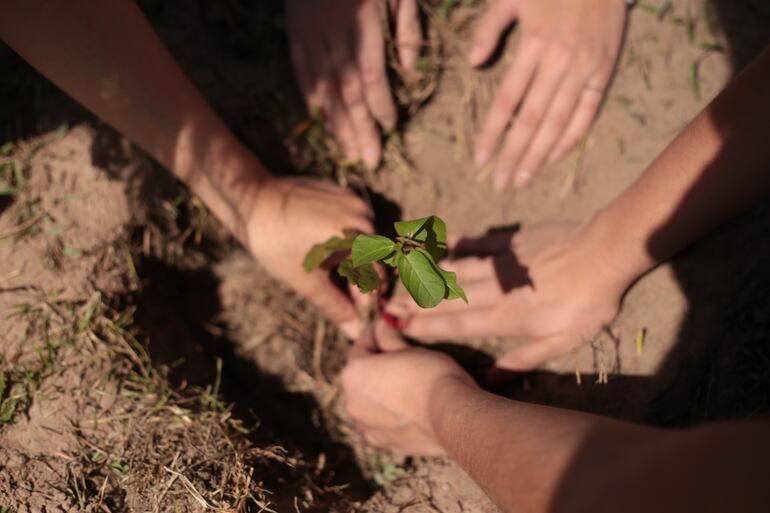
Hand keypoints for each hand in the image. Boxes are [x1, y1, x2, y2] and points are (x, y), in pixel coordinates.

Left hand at [245, 176, 372, 337]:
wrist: (251, 199)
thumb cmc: (274, 242)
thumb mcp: (305, 280)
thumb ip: (334, 306)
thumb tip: (355, 331)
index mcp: (355, 237)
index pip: (374, 277)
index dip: (365, 300)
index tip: (355, 314)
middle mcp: (361, 215)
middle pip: (373, 257)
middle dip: (359, 279)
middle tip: (341, 296)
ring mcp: (353, 200)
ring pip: (364, 239)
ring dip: (353, 257)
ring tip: (329, 270)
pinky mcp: (342, 192)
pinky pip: (353, 221)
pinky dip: (345, 237)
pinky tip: (324, 247)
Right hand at [285, 0, 421, 168]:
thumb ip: (406, 25)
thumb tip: (410, 69)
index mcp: (361, 20)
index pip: (370, 75)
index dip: (381, 105)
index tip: (391, 129)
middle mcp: (332, 33)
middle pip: (346, 91)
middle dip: (359, 129)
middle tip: (370, 161)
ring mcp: (308, 34)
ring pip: (322, 88)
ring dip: (336, 124)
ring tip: (348, 153)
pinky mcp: (294, 33)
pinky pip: (302, 73)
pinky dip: (312, 99)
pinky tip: (322, 121)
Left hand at [341, 321, 475, 454]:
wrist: (452, 417)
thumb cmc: (431, 375)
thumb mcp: (410, 349)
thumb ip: (389, 339)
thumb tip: (382, 327)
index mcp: (353, 374)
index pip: (361, 346)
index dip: (376, 334)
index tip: (385, 327)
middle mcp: (352, 402)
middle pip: (363, 377)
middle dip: (377, 365)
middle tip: (398, 354)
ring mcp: (367, 426)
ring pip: (371, 402)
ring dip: (382, 391)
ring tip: (406, 383)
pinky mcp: (384, 444)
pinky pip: (382, 423)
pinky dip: (390, 414)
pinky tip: (409, 407)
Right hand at [387, 224, 629, 369]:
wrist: (605, 253)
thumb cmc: (588, 304)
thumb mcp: (561, 342)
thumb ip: (523, 360)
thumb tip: (491, 381)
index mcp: (505, 318)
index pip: (457, 324)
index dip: (427, 326)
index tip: (401, 327)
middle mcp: (494, 289)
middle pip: (447, 296)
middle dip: (416, 301)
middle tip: (389, 304)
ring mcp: (500, 262)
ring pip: (456, 270)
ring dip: (428, 275)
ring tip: (403, 279)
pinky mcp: (512, 240)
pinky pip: (479, 242)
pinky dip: (459, 243)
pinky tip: (444, 244)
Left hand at [471, 0, 626, 188]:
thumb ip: (489, 27)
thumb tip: (473, 64)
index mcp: (534, 44)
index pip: (508, 101)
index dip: (492, 132)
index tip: (479, 159)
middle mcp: (560, 62)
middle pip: (532, 119)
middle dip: (514, 154)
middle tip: (500, 183)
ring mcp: (585, 69)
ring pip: (559, 121)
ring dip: (540, 153)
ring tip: (523, 178)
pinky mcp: (604, 71)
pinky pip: (588, 111)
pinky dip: (572, 136)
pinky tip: (555, 157)